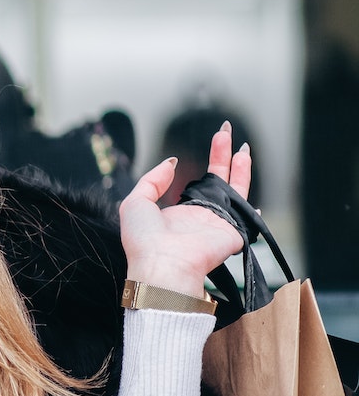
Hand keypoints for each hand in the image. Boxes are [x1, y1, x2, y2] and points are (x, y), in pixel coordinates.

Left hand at [119, 123, 252, 297]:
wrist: (162, 265)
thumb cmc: (144, 240)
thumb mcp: (135, 202)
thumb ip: (152, 179)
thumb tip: (171, 162)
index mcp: (179, 212)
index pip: (194, 183)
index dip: (201, 163)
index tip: (209, 142)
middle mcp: (200, 217)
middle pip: (218, 178)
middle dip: (222, 154)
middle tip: (226, 131)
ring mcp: (218, 223)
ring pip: (235, 190)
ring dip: (241, 168)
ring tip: (242, 146)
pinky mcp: (233, 232)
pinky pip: (246, 216)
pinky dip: (253, 208)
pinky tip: (259, 200)